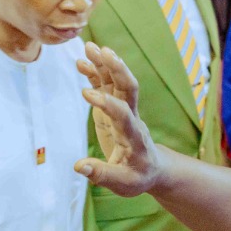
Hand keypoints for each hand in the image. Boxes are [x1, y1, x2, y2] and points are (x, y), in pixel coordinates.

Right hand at [76, 44, 161, 197]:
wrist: (151, 167)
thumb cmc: (138, 176)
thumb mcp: (124, 184)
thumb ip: (102, 174)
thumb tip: (79, 166)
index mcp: (133, 135)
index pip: (123, 114)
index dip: (107, 103)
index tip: (87, 95)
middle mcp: (130, 117)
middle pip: (127, 88)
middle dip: (116, 69)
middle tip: (101, 52)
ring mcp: (122, 110)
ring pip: (117, 82)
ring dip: (104, 64)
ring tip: (89, 47)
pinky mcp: (113, 109)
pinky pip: (106, 87)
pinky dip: (96, 73)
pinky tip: (82, 62)